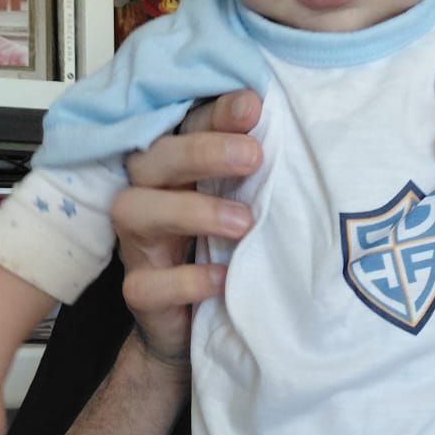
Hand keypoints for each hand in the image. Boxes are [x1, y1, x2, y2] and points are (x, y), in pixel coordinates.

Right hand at [112, 90, 262, 367]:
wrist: (192, 329)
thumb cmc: (220, 252)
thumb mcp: (241, 204)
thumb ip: (255, 173)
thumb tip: (298, 133)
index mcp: (174, 171)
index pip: (184, 128)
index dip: (215, 114)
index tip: (254, 106)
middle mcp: (148, 199)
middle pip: (153, 159)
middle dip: (201, 152)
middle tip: (252, 156)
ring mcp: (138, 247)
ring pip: (135, 211)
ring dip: (191, 210)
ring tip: (244, 222)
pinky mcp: (140, 293)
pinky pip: (148, 285)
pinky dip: (187, 280)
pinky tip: (223, 278)